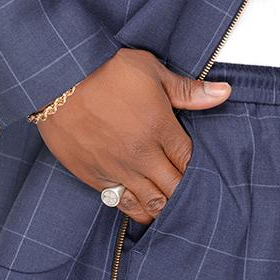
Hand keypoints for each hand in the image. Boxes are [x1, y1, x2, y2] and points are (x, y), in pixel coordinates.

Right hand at [36, 48, 230, 224]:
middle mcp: (141, 154)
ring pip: (151, 203)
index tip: (201, 170)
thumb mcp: (150, 70)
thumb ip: (187, 90)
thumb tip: (223, 92)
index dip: (198, 168)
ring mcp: (117, 168)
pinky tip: (143, 209)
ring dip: (164, 206)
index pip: (190, 161)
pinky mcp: (94, 176)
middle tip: (189, 192)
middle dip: (185, 191)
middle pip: (175, 187)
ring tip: (170, 205)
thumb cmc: (102, 70)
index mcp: (159, 127)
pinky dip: (135, 209)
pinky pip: (121, 203)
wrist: (56, 79)